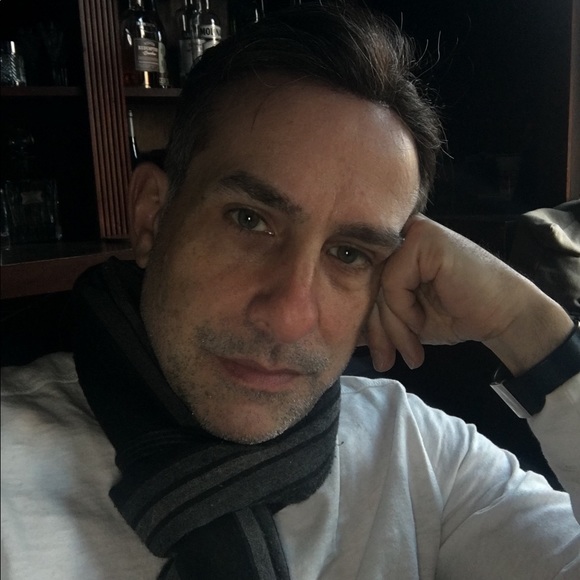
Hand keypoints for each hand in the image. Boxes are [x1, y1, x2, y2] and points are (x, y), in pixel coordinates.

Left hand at [365, 214, 572, 374]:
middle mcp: (399, 236)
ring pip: (379, 288)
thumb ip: (377, 316)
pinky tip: (422, 325)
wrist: (505, 317)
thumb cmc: (456, 315)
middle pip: (369, 287)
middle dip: (377, 332)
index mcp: (394, 252)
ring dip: (393, 329)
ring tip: (411, 353)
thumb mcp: (406, 320)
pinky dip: (405, 311)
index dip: (368, 323)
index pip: (365, 286)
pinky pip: (394, 282)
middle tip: (386, 362)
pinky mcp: (424, 237)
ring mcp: (411, 232)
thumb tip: (336, 327)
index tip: (378, 356)